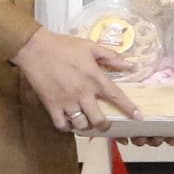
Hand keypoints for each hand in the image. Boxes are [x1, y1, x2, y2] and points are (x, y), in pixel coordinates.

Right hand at [12, 29, 138, 132]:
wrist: (35, 49)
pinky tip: (69, 122)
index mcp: (94, 78)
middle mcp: (83, 93)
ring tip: (86, 122)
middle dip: (105, 125)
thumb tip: (130, 64)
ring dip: (86, 126)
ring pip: (81, 125)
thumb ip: (111, 57)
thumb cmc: (63, 46)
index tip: (138, 118)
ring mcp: (67, 101)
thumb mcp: (90, 46)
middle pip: (99, 120)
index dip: (129, 109)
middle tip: (104, 123)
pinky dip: (67, 127)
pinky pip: (62, 125)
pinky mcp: (52, 106)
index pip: (116, 97)